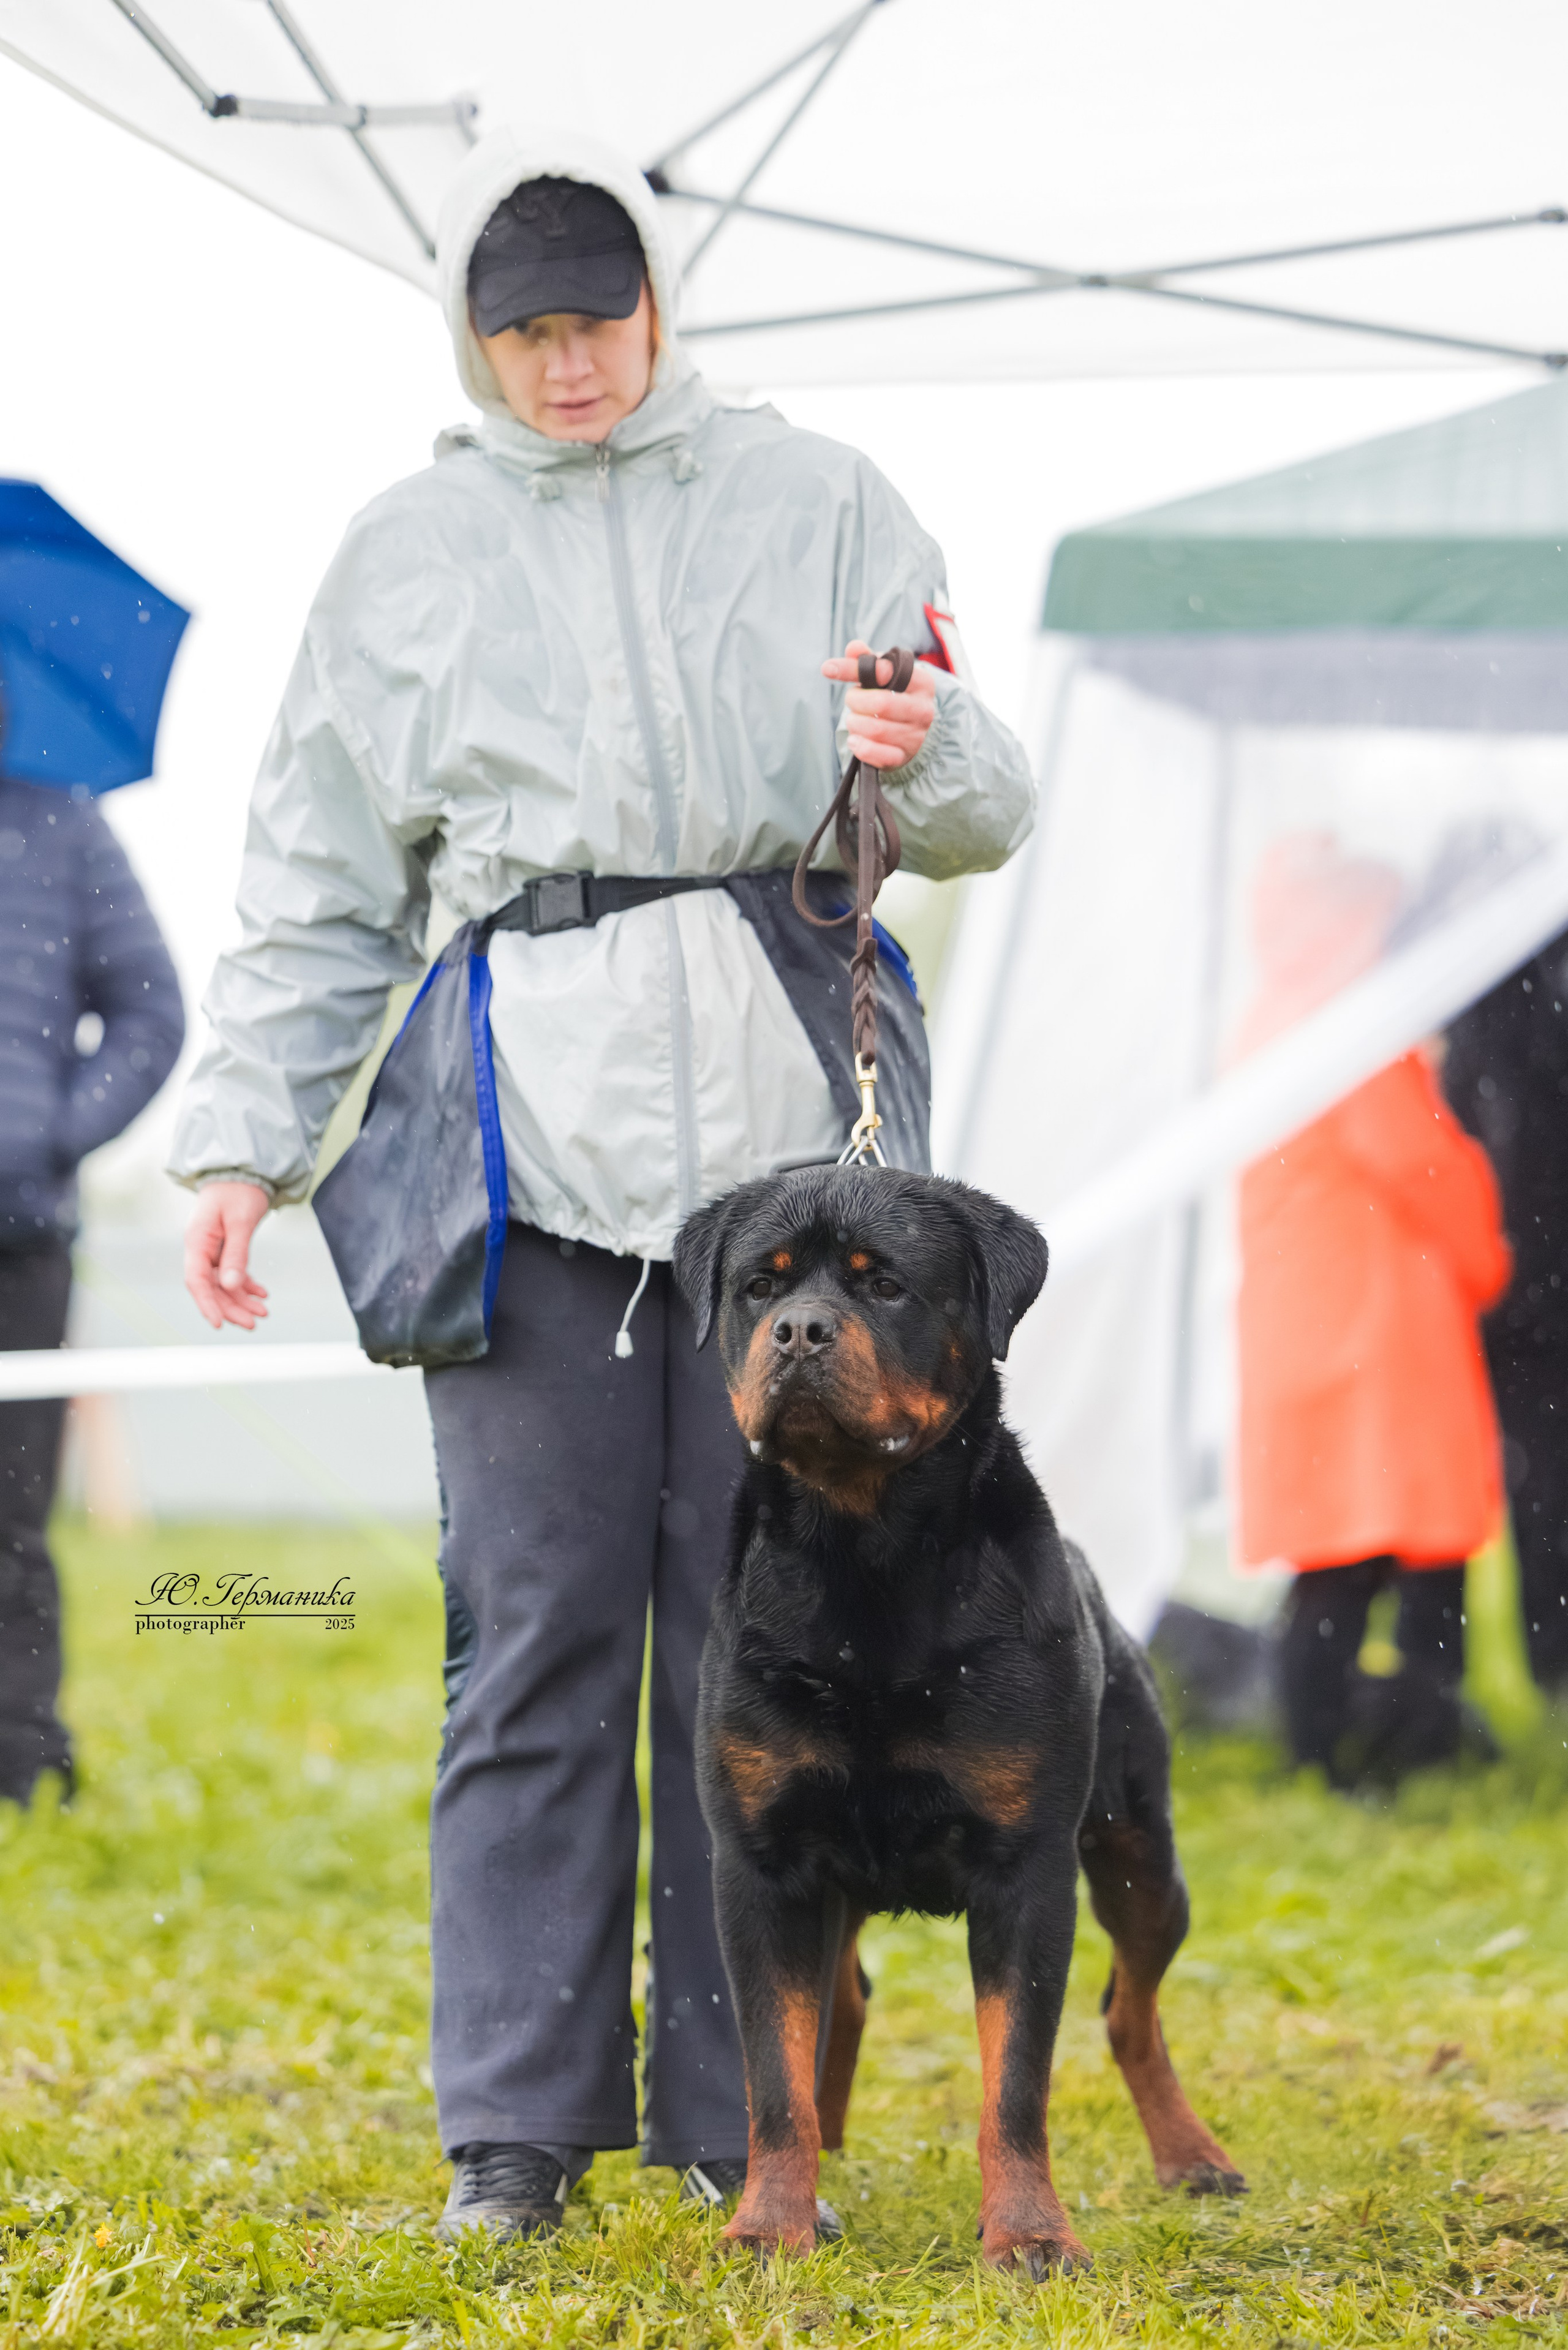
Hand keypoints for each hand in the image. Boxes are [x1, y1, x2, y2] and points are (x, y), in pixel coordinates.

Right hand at [184, 1181, 271, 1330]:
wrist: (243, 1173)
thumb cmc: (239, 1191)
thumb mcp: (240, 1222)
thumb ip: (236, 1254)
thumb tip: (232, 1286)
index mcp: (197, 1241)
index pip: (196, 1280)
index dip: (206, 1304)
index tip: (219, 1323)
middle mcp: (201, 1248)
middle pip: (211, 1287)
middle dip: (231, 1307)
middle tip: (253, 1323)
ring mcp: (212, 1250)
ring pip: (223, 1284)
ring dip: (240, 1300)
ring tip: (262, 1312)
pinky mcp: (224, 1249)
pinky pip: (232, 1273)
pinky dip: (246, 1285)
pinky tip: (261, 1294)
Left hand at [821, 639, 936, 771]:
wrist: (912, 730)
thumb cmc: (894, 696)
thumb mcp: (885, 674)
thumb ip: (868, 660)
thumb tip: (853, 648)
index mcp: (921, 683)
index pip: (886, 672)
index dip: (853, 670)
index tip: (829, 669)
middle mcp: (923, 710)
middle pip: (880, 704)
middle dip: (856, 701)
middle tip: (852, 699)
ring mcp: (915, 736)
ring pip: (875, 730)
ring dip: (855, 723)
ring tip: (854, 719)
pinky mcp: (904, 757)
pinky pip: (878, 754)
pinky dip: (860, 747)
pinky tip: (855, 739)